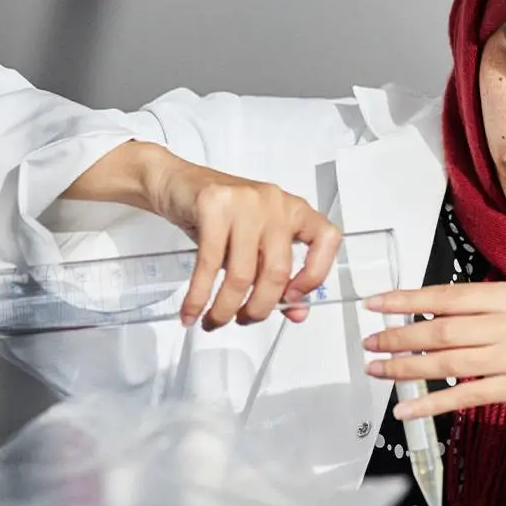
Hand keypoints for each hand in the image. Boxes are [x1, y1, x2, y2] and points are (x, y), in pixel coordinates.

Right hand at [64, 141, 340, 328]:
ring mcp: (245, 201)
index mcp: (294, 210)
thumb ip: (278, 276)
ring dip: (225, 308)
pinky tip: (192, 311)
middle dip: (258, 308)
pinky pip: (208, 264)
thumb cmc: (221, 217)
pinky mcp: (213, 205)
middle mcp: (275, 203)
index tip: (294, 299)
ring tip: (214, 322)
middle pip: (277, 270)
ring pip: (242, 273)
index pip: (327, 239)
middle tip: (243, 321)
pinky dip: (198, 296)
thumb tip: (298, 313)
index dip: (316, 274)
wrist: (178, 184)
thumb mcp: (254, 244)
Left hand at [361, 283, 505, 419]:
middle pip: (442, 330)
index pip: (448, 296)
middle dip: (399, 336)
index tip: (377, 303)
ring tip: (379, 369)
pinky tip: (406, 406)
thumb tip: (425, 311)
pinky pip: (463, 396)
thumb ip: (479, 307)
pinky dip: (430, 402)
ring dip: (406, 367)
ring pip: (447, 362)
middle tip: (372, 341)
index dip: (407, 300)